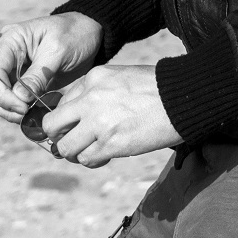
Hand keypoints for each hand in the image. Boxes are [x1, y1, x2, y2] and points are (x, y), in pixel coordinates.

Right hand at [0, 13, 103, 125]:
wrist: (90, 33)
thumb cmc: (74, 34)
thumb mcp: (58, 51)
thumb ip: (38, 75)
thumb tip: (19, 98)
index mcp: (9, 41)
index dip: (1, 93)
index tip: (20, 106)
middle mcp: (5, 56)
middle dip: (4, 105)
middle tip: (25, 115)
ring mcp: (12, 70)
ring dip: (10, 111)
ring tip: (30, 116)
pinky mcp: (22, 82)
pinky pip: (12, 100)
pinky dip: (19, 110)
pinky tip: (33, 115)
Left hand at [42, 65, 183, 166]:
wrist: (185, 98)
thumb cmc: (160, 88)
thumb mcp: (123, 77)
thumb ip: (99, 92)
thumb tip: (82, 115)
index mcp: (94, 78)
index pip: (62, 102)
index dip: (68, 118)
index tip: (77, 126)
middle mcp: (90, 98)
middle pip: (52, 125)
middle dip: (60, 136)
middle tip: (75, 141)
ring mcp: (98, 122)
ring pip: (66, 148)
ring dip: (77, 152)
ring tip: (93, 150)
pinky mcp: (111, 143)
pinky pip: (87, 159)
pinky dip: (94, 160)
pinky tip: (107, 154)